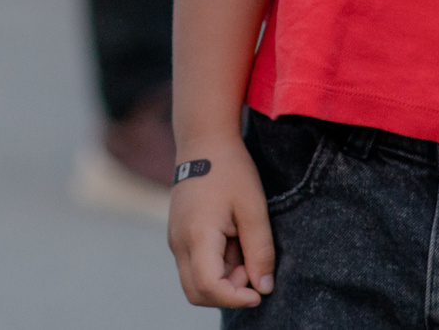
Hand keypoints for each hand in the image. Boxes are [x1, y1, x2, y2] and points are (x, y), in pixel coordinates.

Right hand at [166, 140, 275, 309]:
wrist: (204, 141)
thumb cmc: (231, 170)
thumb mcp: (253, 209)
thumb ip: (260, 251)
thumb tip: (263, 288)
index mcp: (197, 234)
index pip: (209, 288)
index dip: (236, 299)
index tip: (259, 291)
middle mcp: (178, 241)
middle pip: (196, 293)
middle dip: (228, 293)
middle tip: (250, 267)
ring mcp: (175, 238)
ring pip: (194, 281)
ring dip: (222, 279)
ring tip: (242, 248)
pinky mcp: (178, 234)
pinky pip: (193, 265)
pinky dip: (215, 267)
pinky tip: (232, 242)